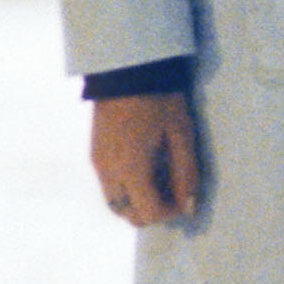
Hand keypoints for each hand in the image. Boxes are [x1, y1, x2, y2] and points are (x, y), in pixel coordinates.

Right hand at [90, 93, 200, 227]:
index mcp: (130, 170)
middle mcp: (108, 173)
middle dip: (152, 211)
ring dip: (137, 202)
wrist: (128, 69)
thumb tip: (189, 207)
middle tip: (173, 191)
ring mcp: (97, 164)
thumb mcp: (181, 134)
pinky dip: (126, 189)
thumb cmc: (160, 99)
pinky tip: (145, 167)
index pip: (148, 213)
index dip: (171, 212)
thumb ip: (186, 174)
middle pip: (127, 214)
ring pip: (115, 203)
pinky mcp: (94, 153)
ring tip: (160, 179)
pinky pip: (108, 185)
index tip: (185, 196)